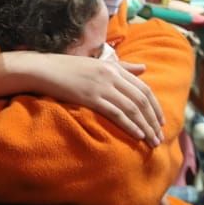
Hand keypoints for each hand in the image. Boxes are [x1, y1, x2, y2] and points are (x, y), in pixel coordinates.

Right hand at [0, 51, 164, 144]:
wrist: (43, 69)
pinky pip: (116, 113)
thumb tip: (144, 68)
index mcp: (114, 67)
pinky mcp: (90, 97)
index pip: (143, 88)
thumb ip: (122, 67)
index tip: (160, 121)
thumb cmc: (67, 68)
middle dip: (153, 120)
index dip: (155, 106)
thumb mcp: (97, 64)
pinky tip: (137, 135)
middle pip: (141, 100)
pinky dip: (129, 125)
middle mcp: (111, 75)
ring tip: (152, 141)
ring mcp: (101, 86)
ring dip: (145, 126)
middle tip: (160, 137)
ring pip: (132, 108)